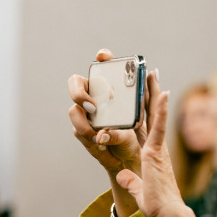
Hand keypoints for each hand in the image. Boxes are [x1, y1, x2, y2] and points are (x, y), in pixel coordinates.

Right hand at [68, 49, 142, 175]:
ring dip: (83, 121)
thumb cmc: (137, 138)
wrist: (129, 160)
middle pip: (77, 83)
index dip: (102, 57)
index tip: (103, 56)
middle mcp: (96, 97)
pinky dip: (87, 135)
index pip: (104, 66)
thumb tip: (142, 85)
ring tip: (96, 133)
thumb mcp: (140, 123)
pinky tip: (99, 142)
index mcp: (113, 90)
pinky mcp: (82, 130)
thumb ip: (138, 109)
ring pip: (74, 110)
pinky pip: (78, 130)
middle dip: (78, 92)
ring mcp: (86, 114)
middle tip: (91, 106)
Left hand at [115, 72, 202, 216]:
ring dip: (154, 93)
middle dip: (150, 93)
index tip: (147, 93)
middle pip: (151, 115)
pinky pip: (158, 127)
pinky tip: (162, 93)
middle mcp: (155, 147)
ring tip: (152, 73)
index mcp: (151, 154)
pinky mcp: (156, 152)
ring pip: (155, 115)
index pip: (146, 126)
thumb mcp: (139, 189)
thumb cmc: (157, 205)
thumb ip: (132, 181)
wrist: (166, 213)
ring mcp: (157, 148)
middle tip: (149, 73)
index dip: (146, 109)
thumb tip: (123, 176)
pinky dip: (161, 110)